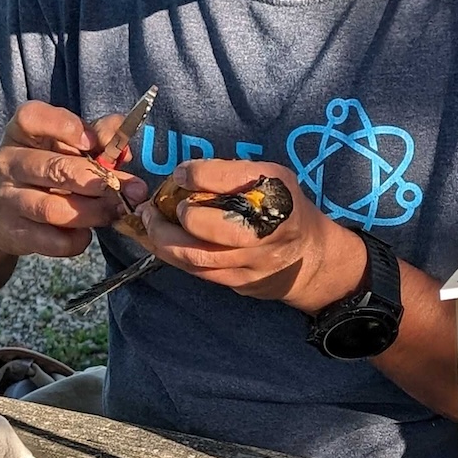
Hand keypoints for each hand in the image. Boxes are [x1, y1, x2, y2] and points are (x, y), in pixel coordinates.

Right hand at [0, 103, 149, 261]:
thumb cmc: (43, 170)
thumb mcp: (64, 144)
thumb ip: (98, 136)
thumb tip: (124, 149)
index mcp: (21, 132)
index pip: (31, 118)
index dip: (65, 127)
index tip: (94, 143)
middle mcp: (9, 162)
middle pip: (54, 168)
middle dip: (99, 181)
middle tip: (132, 190)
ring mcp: (8, 198)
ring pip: (52, 208)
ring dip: (92, 213)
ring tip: (114, 212)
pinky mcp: (14, 232)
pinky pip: (52, 240)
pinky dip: (77, 240)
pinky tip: (86, 234)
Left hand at [137, 159, 367, 312]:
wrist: (311, 257)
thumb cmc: (283, 208)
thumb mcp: (270, 178)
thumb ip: (231, 174)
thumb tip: (184, 176)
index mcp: (275, 191)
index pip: (229, 178)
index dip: (196, 175)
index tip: (180, 175)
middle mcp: (266, 227)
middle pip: (211, 225)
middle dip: (177, 216)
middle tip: (155, 206)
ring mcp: (253, 260)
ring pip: (197, 255)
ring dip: (163, 239)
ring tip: (147, 223)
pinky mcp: (240, 282)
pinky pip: (198, 271)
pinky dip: (172, 256)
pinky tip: (158, 242)